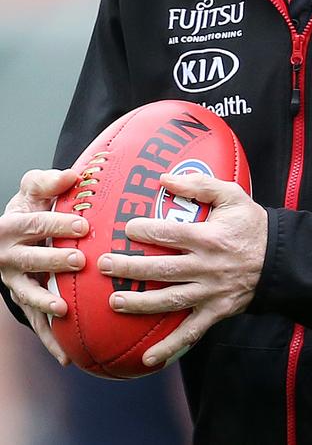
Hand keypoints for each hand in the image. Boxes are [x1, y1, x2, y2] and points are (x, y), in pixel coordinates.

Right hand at [0, 168, 88, 364]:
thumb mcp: (33, 187)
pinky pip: (36, 323)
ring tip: (64, 311)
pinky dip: (50, 340)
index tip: (83, 224)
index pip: (35, 225)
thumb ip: (49, 181)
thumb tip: (72, 174)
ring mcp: (15, 283)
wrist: (12, 231)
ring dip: (45, 304)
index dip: (57, 225)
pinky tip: (68, 357)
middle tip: (79, 261)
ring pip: (29, 295)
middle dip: (54, 262)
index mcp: (11, 227)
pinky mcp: (25, 302)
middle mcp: (8, 257)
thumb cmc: (30, 205)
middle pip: (32, 260)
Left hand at [97, 172, 267, 367]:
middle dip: (129, 268)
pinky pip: (190, 332)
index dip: (144, 231)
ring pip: (169, 300)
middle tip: (103, 265)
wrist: (281, 259)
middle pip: (162, 269)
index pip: (170, 234)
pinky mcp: (215, 311)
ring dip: (139, 304)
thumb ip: (200, 184)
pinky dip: (169, 347)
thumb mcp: (232, 195)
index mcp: (209, 237)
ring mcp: (210, 292)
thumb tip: (164, 179)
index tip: (125, 229)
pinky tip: (147, 358)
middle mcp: (206, 266)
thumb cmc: (252, 224)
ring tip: (114, 302)